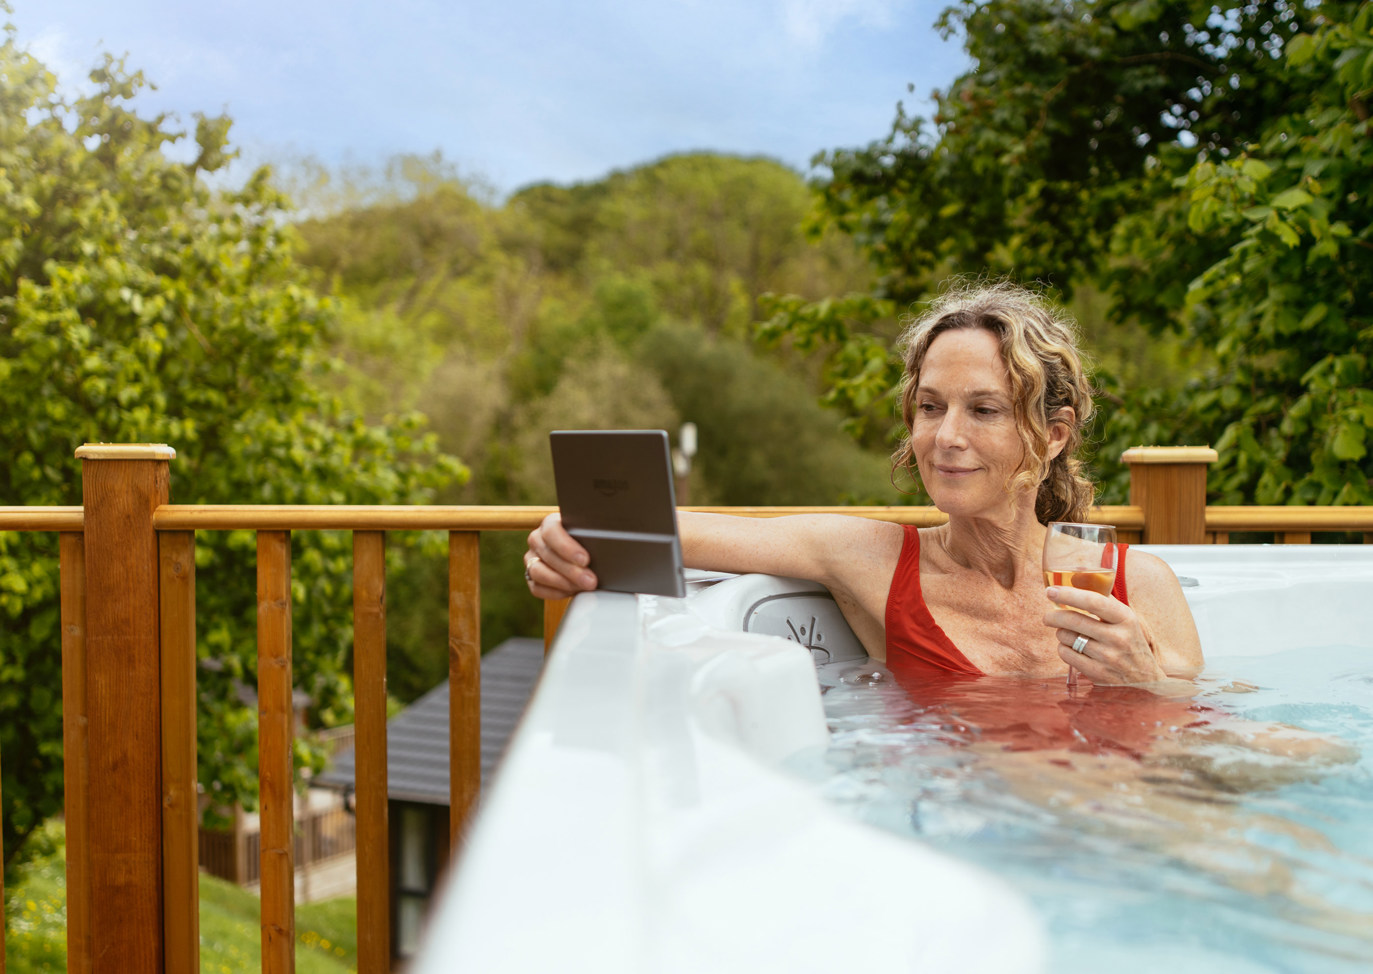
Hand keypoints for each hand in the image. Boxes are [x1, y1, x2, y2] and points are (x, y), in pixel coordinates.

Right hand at [524, 512, 596, 599]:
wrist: (582, 549)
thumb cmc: (588, 539)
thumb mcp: (591, 534)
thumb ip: (592, 537)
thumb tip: (603, 548)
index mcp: (550, 523)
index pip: (552, 532)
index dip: (567, 547)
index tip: (585, 559)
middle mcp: (537, 539)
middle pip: (548, 555)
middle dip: (571, 570)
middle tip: (590, 580)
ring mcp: (531, 559)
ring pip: (538, 572)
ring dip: (563, 583)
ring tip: (583, 587)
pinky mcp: (531, 577)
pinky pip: (537, 588)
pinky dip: (556, 592)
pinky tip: (573, 591)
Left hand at [1044, 586, 1166, 684]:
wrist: (1145, 678)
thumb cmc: (1130, 642)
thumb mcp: (1126, 619)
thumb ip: (1105, 600)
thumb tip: (1077, 575)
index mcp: (1125, 618)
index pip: (1093, 601)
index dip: (1069, 594)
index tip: (1051, 590)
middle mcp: (1118, 637)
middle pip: (1074, 620)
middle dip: (1053, 616)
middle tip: (1047, 616)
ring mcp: (1107, 657)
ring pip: (1067, 637)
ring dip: (1061, 633)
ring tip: (1069, 634)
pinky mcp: (1097, 673)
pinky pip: (1066, 654)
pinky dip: (1063, 648)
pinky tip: (1072, 648)